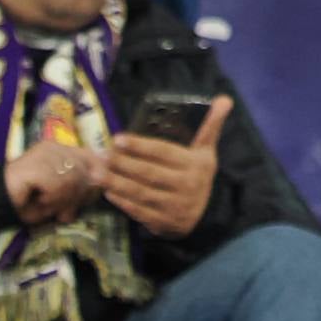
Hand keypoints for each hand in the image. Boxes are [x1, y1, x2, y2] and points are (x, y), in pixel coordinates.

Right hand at [4, 138, 107, 227]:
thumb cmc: (28, 201)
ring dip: (62, 200)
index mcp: (61, 149)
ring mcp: (43, 153)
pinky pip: (58, 184)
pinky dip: (52, 199)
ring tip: (48, 206)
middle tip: (62, 211)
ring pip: (72, 178)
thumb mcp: (61, 195)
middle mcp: (54, 146)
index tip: (85, 198)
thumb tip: (101, 180)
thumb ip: (81, 186)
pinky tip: (40, 202)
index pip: (92, 157)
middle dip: (76, 195)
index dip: (94, 178)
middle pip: (84, 170)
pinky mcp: (35, 164)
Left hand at [102, 95, 230, 239]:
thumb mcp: (206, 151)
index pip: (163, 152)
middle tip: (100, 155)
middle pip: (148, 173)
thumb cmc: (197, 174)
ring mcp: (174, 206)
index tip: (118, 138)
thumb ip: (210, 126)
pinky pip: (138, 211)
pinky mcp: (163, 223)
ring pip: (140, 192)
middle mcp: (186, 186)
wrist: (205, 215)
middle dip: (122, 163)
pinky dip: (122, 202)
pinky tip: (107, 191)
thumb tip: (225, 98)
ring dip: (115, 182)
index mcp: (195, 164)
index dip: (140, 146)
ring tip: (95, 172)